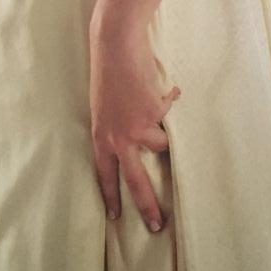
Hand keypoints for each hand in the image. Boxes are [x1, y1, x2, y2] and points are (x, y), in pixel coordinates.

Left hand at [88, 10, 179, 231]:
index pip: (105, 175)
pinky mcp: (155, 113)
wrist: (115, 45)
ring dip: (163, 128)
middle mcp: (117, 138)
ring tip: (157, 105)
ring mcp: (137, 127)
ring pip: (161, 144)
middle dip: (148, 206)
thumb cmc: (108, 73)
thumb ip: (117, 129)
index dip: (112, 196)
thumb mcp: (105, 108)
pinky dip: (170, 98)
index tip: (117, 217)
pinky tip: (166, 87)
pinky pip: (169, 111)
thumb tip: (142, 141)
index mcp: (100, 137)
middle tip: (158, 225)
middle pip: (135, 181)